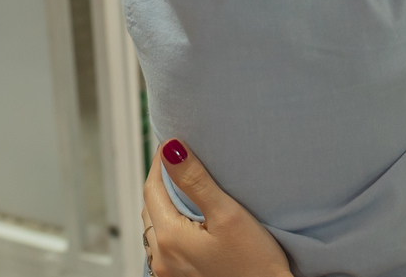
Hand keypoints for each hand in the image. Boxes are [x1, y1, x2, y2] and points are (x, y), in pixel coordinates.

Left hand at [142, 139, 292, 276]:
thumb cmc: (254, 262)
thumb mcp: (228, 214)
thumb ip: (196, 181)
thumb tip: (171, 149)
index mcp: (169, 238)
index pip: (152, 189)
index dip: (161, 162)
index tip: (173, 143)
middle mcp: (161, 258)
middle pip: (151, 207)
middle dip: (162, 182)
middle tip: (180, 160)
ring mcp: (167, 272)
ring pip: (155, 226)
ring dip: (165, 204)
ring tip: (185, 186)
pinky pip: (164, 245)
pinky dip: (171, 225)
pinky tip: (190, 219)